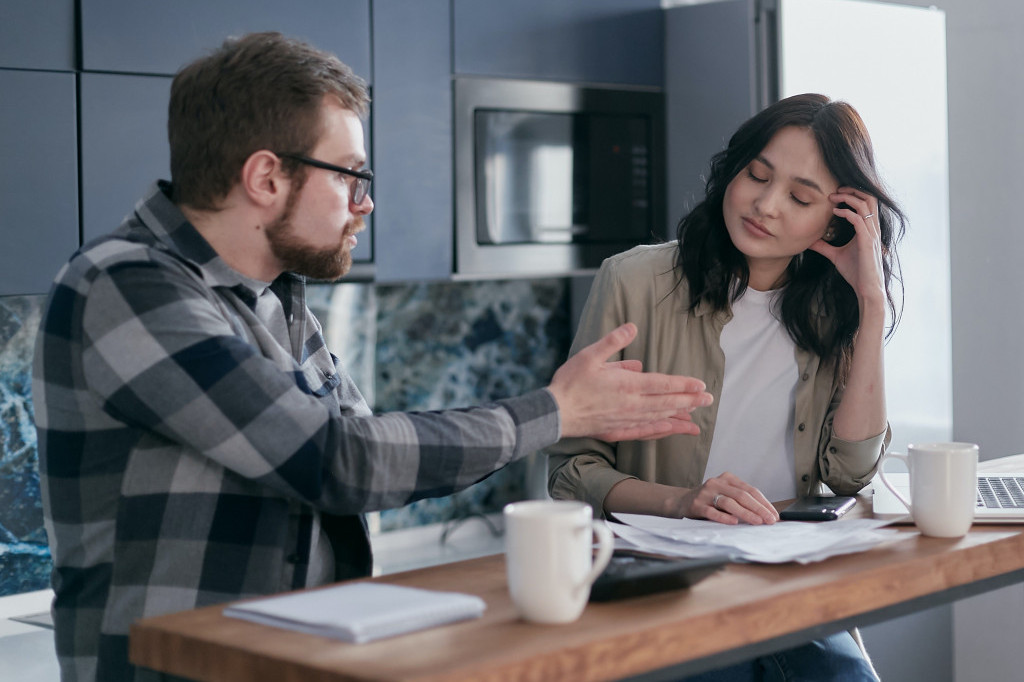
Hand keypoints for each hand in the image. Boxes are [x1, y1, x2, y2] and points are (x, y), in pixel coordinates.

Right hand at [548, 323, 712, 441]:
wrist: (554, 413)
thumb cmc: (570, 382)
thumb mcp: (589, 355)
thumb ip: (613, 341)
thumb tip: (633, 327)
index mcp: (626, 385)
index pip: (662, 384)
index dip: (683, 384)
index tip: (700, 384)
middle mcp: (631, 405)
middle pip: (666, 403)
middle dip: (690, 401)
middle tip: (709, 400)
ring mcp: (625, 420)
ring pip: (659, 419)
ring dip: (679, 417)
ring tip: (696, 417)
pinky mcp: (617, 430)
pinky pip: (644, 432)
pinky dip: (660, 432)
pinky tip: (669, 430)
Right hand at [676, 472, 778, 525]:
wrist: (681, 501)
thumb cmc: (709, 500)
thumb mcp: (726, 495)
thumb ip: (741, 501)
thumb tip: (765, 515)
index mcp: (727, 478)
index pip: (750, 490)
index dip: (764, 503)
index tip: (774, 515)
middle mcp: (717, 483)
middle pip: (742, 495)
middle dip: (758, 509)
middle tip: (769, 520)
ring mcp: (705, 493)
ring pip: (729, 503)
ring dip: (745, 513)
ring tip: (757, 522)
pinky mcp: (696, 505)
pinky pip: (712, 512)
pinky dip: (724, 517)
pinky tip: (734, 522)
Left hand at [810, 187, 885, 310]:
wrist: (866, 289)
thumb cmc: (856, 273)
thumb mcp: (836, 256)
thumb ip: (825, 247)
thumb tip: (809, 242)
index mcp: (868, 229)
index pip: (867, 203)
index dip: (853, 194)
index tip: (836, 194)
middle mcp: (872, 229)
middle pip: (870, 198)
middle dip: (853, 190)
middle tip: (835, 190)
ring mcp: (871, 234)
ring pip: (865, 205)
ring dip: (848, 197)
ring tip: (833, 197)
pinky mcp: (867, 242)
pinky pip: (859, 219)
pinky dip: (847, 212)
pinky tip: (835, 212)